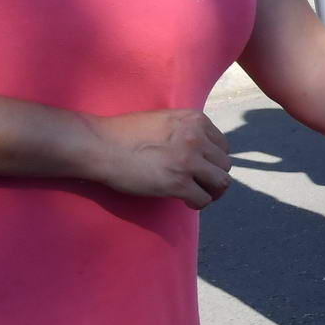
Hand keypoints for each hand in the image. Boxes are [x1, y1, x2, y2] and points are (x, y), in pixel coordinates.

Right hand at [83, 110, 232, 208]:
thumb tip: (201, 150)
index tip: (202, 167)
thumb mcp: (164, 120)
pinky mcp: (178, 182)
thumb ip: (186, 130)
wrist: (100, 145)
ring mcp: (188, 161)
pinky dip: (198, 203)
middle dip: (214, 176)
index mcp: (195, 120)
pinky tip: (186, 202)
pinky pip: (203, 199)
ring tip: (198, 194)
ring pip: (221, 182)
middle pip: (225, 164)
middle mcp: (197, 138)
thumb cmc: (125, 133)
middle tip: (201, 184)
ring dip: (211, 191)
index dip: (213, 159)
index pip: (222, 145)